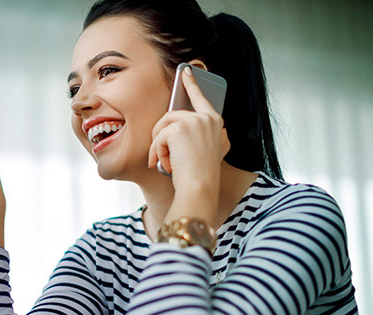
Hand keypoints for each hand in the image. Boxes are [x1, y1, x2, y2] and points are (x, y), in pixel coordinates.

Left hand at [148, 66, 230, 192]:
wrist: (200, 186)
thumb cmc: (201, 175)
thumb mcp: (205, 151)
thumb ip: (198, 136)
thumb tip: (174, 129)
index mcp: (215, 122)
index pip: (201, 98)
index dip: (192, 83)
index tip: (186, 71)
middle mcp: (206, 117)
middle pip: (171, 116)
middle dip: (160, 137)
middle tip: (157, 156)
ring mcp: (193, 121)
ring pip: (163, 127)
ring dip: (158, 147)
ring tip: (164, 164)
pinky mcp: (179, 128)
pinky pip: (158, 138)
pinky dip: (158, 153)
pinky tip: (167, 165)